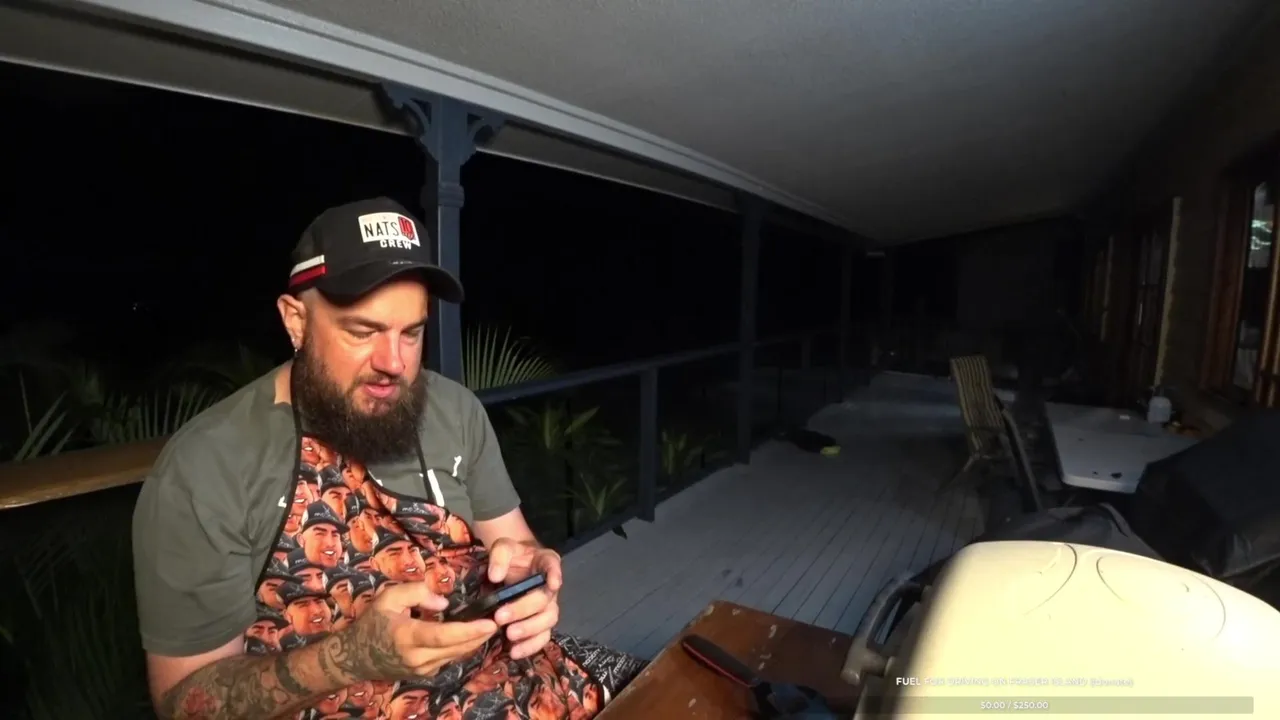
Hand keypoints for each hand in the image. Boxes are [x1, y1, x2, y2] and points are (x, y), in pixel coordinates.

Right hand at [334, 581, 496, 680]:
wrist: (356, 656)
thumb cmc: (373, 622)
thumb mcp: (389, 597)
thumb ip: (418, 593)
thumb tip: (445, 604)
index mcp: (407, 636)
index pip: (445, 636)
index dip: (470, 631)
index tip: (490, 623)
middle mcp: (417, 657)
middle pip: (457, 648)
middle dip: (480, 636)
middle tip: (500, 620)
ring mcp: (422, 669)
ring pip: (456, 656)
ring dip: (475, 642)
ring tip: (491, 626)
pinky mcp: (424, 674)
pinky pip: (449, 659)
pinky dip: (463, 647)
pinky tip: (473, 636)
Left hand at [486, 538, 562, 658]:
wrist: (511, 567)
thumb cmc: (511, 556)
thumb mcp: (503, 547)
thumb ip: (499, 556)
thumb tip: (495, 575)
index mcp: (545, 562)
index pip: (553, 565)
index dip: (555, 575)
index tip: (553, 583)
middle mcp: (550, 586)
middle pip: (545, 600)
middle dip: (524, 610)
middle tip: (501, 617)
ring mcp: (547, 606)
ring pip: (548, 621)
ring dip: (530, 630)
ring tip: (509, 635)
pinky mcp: (540, 624)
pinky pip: (542, 637)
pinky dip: (530, 646)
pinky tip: (514, 652)